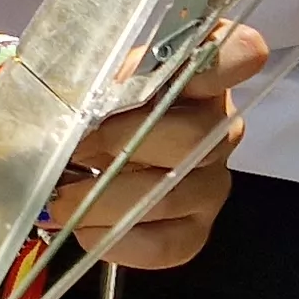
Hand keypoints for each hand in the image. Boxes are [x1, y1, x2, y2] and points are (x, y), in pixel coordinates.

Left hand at [51, 23, 266, 269]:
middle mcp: (220, 125)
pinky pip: (168, 243)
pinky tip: (86, 229)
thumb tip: (67, 111)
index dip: (221, 59)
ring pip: (175, 193)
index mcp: (198, 72)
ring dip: (107, 200)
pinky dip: (120, 240)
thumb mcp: (85, 78)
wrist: (79, 154)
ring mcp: (214, 181)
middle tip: (74, 149)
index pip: (237, 55)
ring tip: (61, 199)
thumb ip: (91, 80)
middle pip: (195, 135)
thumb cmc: (84, 103)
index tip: (172, 69)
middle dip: (123, 143)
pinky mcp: (198, 228)